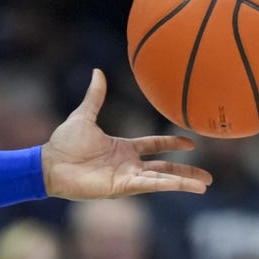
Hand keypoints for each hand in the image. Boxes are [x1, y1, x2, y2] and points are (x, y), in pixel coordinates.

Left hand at [41, 69, 212, 199]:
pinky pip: (150, 185)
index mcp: (122, 148)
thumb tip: (97, 72)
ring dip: (183, 181)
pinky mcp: (122, 186)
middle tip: (208, 176)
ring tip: (205, 184)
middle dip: (186, 171)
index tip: (190, 142)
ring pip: (162, 179)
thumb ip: (95, 96)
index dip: (170, 144)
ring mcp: (127, 177)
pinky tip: (187, 186)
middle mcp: (128, 164)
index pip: (152, 146)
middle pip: (164, 168)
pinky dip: (169, 185)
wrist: (50, 164)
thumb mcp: (84, 116)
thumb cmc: (64, 143)